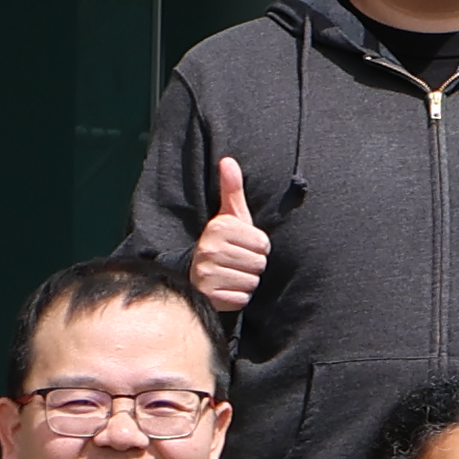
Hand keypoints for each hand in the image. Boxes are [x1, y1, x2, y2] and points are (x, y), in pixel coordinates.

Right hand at [188, 154, 270, 312]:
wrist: (195, 276)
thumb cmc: (222, 244)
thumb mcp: (229, 216)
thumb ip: (232, 190)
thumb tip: (228, 160)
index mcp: (218, 228)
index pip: (263, 243)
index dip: (257, 247)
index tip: (240, 246)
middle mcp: (209, 249)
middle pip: (260, 263)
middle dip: (253, 265)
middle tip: (235, 262)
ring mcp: (207, 274)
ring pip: (253, 281)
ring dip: (245, 281)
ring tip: (229, 274)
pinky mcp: (209, 296)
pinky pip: (242, 298)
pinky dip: (238, 296)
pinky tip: (224, 289)